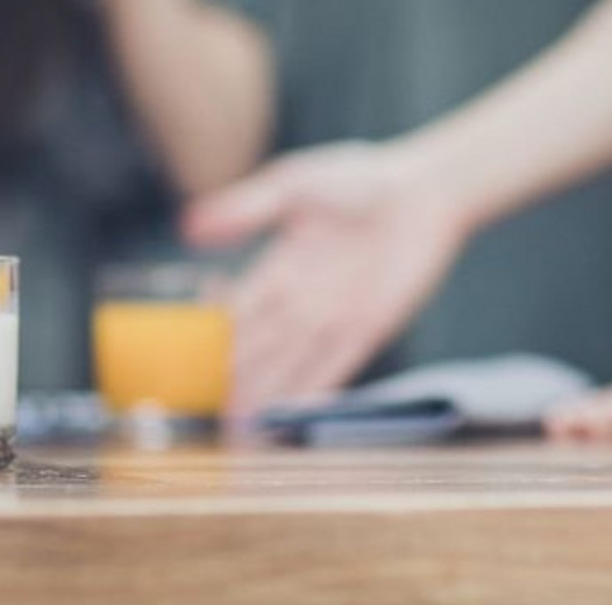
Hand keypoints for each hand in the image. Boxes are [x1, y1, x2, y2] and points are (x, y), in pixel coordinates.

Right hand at [182, 142, 471, 419]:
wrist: (424, 190)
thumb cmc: (358, 178)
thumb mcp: (295, 185)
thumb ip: (247, 209)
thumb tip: (188, 227)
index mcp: (280, 266)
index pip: (239, 313)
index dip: (215, 342)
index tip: (187, 370)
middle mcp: (303, 299)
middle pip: (261, 348)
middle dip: (234, 381)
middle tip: (206, 417)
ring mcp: (336, 317)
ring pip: (292, 366)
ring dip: (267, 398)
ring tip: (238, 432)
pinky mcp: (371, 329)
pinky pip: (337, 368)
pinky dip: (313, 393)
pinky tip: (291, 418)